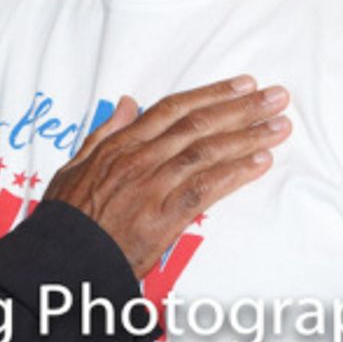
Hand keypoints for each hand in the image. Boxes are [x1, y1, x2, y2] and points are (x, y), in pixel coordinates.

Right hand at [44, 76, 290, 276]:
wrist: (62, 257)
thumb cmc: (68, 215)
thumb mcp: (75, 163)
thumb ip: (104, 132)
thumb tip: (125, 102)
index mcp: (121, 143)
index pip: (174, 109)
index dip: (212, 93)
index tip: (242, 84)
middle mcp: (140, 158)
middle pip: (199, 124)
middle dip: (242, 107)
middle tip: (277, 96)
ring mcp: (152, 186)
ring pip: (207, 151)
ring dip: (248, 136)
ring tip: (279, 126)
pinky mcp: (163, 217)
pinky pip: (205, 189)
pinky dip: (235, 173)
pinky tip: (260, 162)